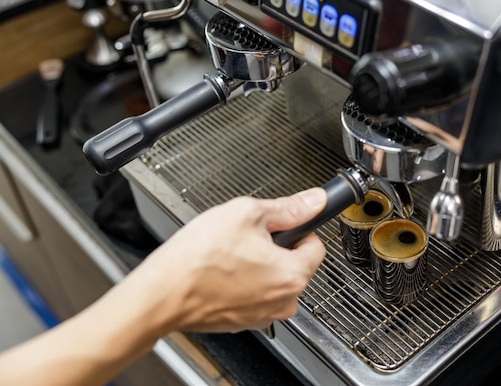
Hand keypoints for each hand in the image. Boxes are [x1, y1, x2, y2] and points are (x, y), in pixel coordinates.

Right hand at [129, 187, 327, 332]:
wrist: (161, 294)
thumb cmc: (197, 259)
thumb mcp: (246, 213)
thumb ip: (287, 208)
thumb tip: (313, 201)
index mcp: (292, 275)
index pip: (317, 245)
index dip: (299, 228)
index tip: (281, 225)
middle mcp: (284, 301)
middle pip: (295, 264)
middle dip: (276, 248)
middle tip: (246, 238)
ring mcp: (263, 316)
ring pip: (274, 280)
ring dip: (259, 266)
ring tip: (229, 255)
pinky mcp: (243, 322)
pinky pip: (255, 295)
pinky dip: (244, 283)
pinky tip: (221, 272)